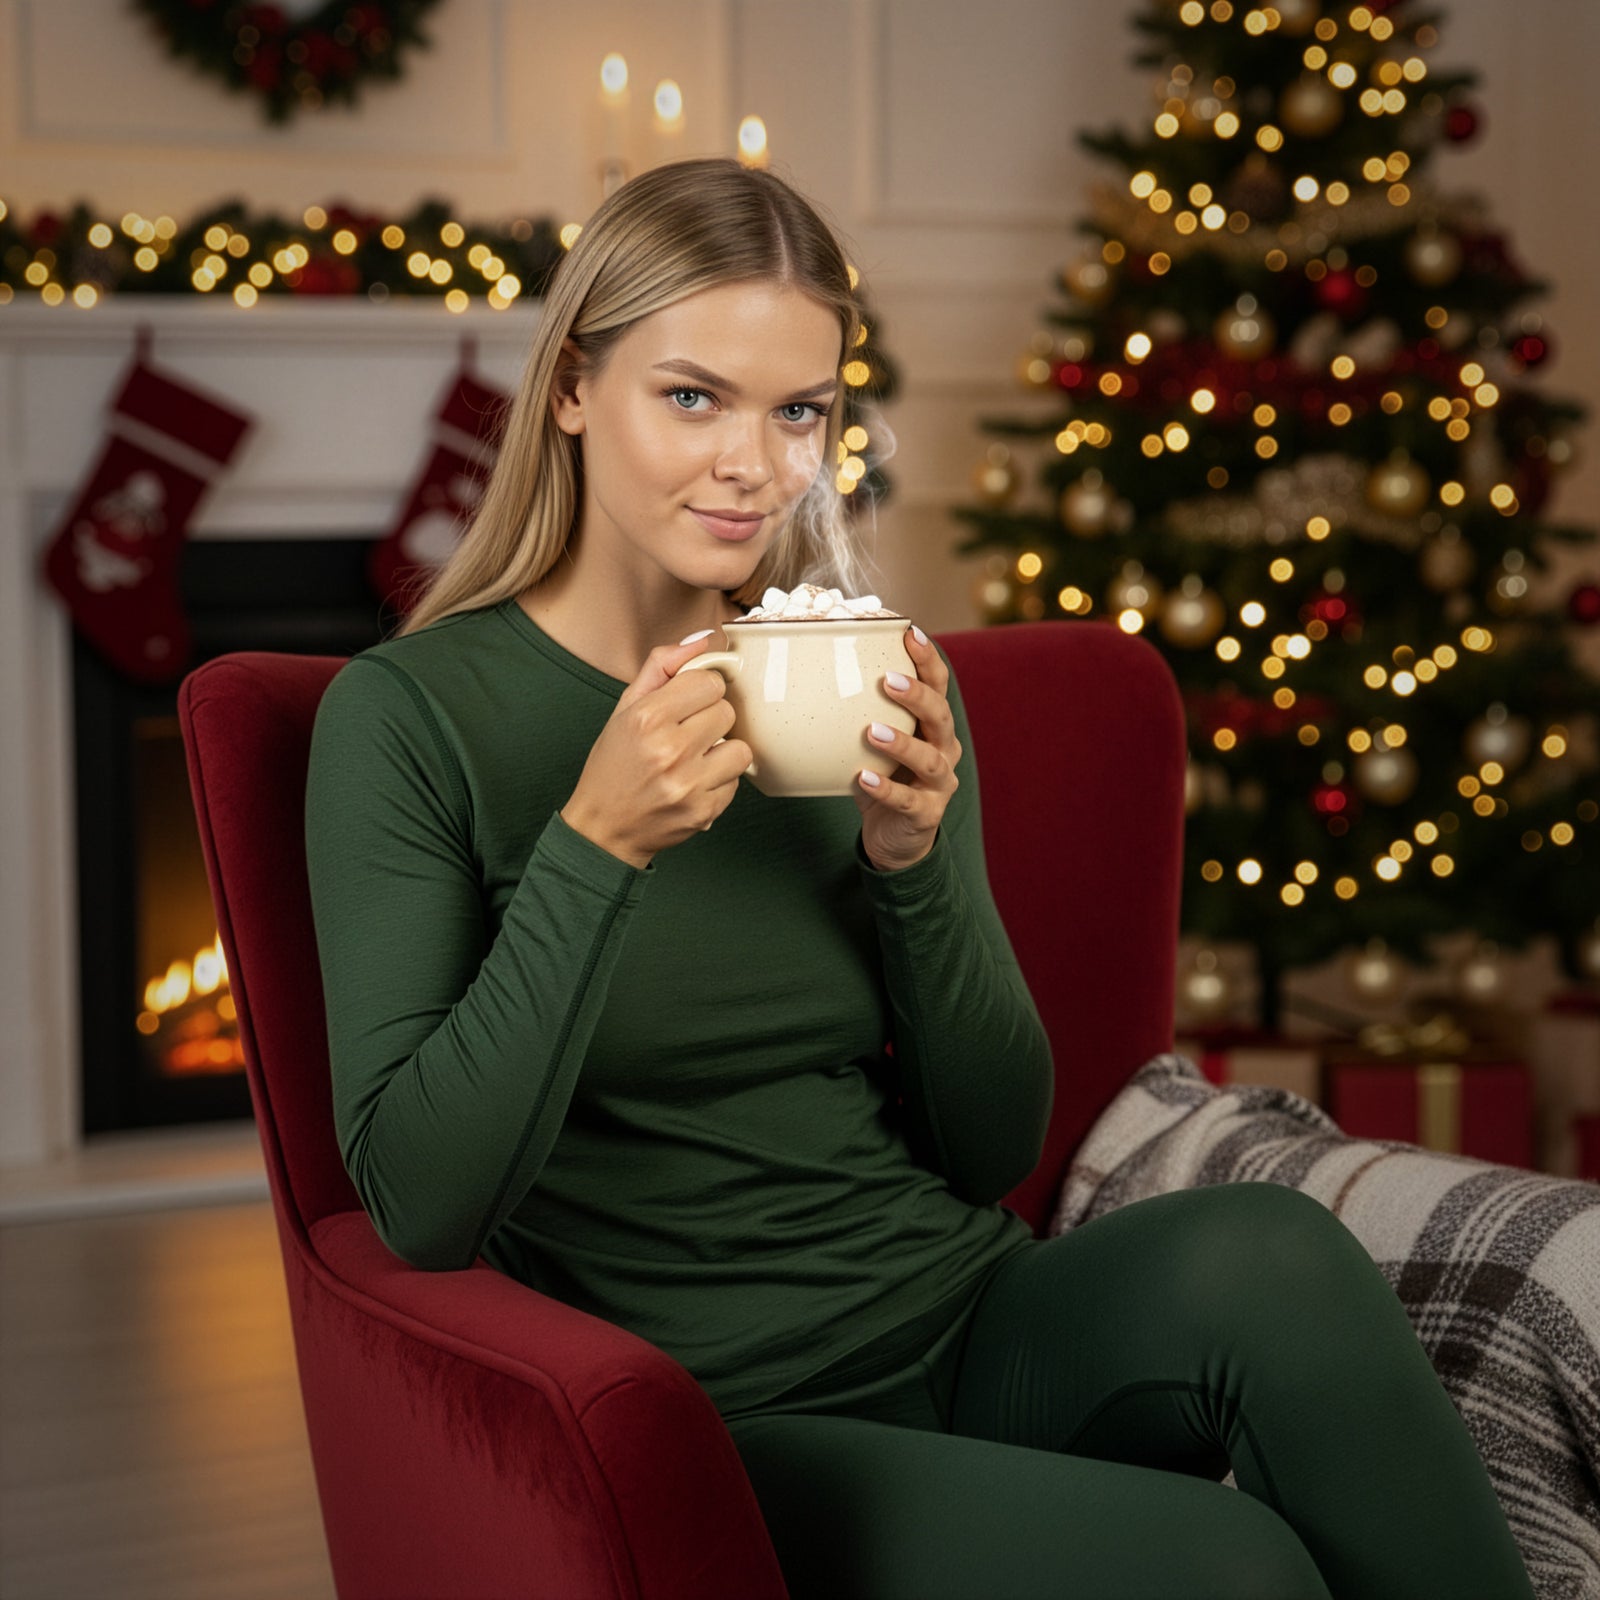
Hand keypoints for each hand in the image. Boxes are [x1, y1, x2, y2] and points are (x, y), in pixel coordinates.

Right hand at [561, 636, 751, 868]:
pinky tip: (694, 783)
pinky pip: (736, 781)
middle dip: (710, 719)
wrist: (604, 828)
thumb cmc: (614, 765)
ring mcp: (689, 784)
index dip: (700, 690)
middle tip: (687, 734)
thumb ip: (661, 668)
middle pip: (727, 711)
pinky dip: (719, 781)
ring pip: (740, 748)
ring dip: (722, 751)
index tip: (687, 703)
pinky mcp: (704, 812)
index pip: (710, 682)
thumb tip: (703, 641)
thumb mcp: (625, 709)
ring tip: (695, 759)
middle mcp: (669, 750)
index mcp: (647, 718)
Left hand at [852, 625, 961, 871]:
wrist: (894, 837)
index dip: (928, 659)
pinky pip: (907, 801)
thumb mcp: (870, 743)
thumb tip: (802, 674)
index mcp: (932, 726)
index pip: (938, 685)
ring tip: (871, 731)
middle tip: (888, 680)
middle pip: (941, 717)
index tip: (909, 632)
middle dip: (918, 696)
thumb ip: (853, 713)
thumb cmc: (880, 777)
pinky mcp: (925, 814)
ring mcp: (938, 784)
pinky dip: (885, 790)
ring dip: (902, 743)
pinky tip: (862, 778)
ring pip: (930, 759)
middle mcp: (943, 750)